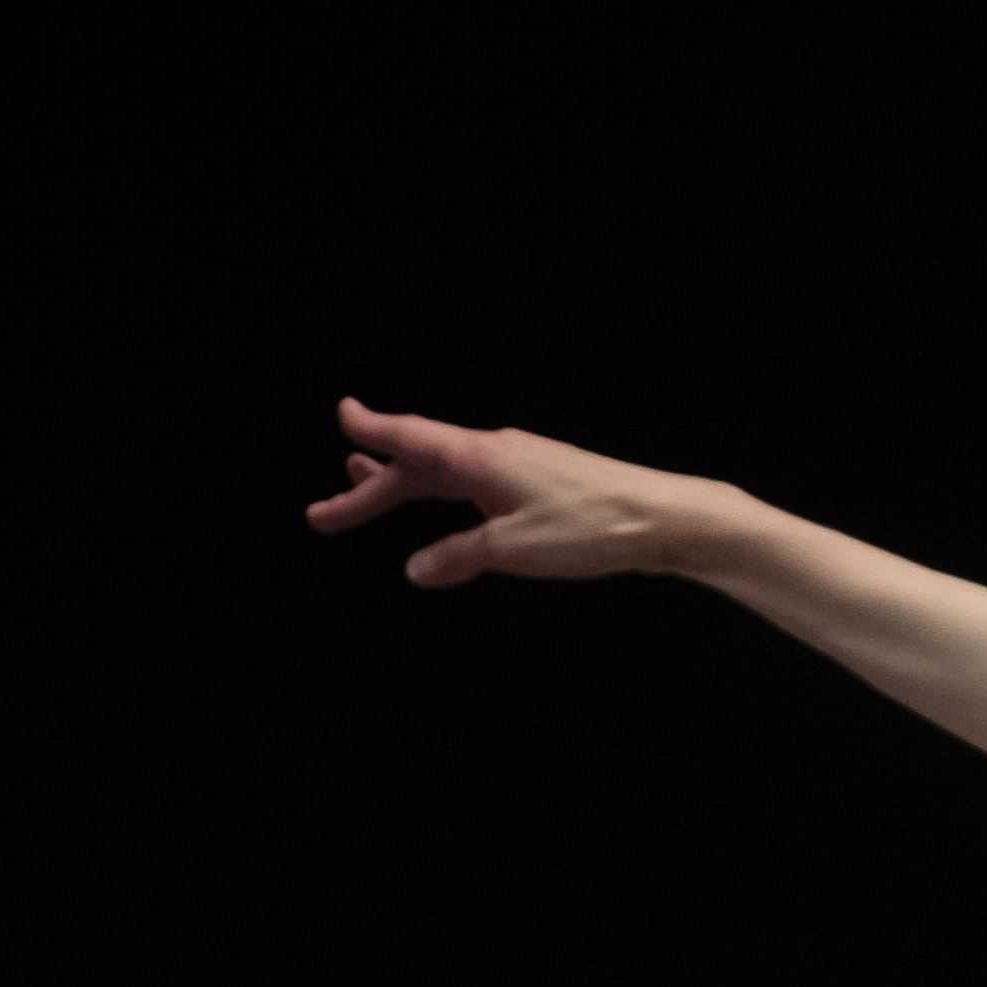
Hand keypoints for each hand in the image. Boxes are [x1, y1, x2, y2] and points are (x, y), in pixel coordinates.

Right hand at [301, 396, 724, 587]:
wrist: (663, 518)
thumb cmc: (591, 527)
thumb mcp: (513, 550)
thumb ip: (458, 557)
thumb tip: (416, 569)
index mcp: (478, 457)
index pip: (409, 437)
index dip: (371, 430)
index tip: (341, 416)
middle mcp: (493, 451)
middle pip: (417, 464)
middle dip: (370, 488)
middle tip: (323, 515)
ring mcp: (519, 464)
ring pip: (445, 473)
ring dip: (404, 487)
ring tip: (364, 491)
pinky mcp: (541, 483)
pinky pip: (475, 484)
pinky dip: (445, 495)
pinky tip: (446, 512)